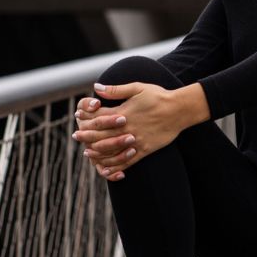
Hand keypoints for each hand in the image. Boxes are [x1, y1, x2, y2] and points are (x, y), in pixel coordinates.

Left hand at [70, 82, 184, 180]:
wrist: (179, 110)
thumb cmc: (158, 96)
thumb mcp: (137, 88)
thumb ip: (116, 90)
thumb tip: (97, 87)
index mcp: (123, 113)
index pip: (98, 117)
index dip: (86, 117)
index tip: (78, 117)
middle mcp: (127, 129)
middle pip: (101, 135)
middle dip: (86, 136)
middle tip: (76, 137)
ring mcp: (136, 141)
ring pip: (112, 151)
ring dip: (97, 153)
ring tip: (88, 153)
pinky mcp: (145, 149)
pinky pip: (127, 161)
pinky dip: (116, 166)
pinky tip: (107, 169)